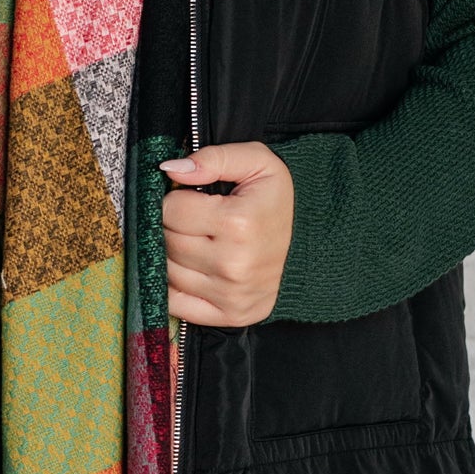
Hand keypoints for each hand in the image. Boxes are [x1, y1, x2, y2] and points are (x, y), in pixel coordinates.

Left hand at [159, 142, 294, 326]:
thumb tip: (169, 169)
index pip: (171, 210)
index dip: (176, 200)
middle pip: (166, 241)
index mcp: (238, 222)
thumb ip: (214, 158)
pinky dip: (173, 286)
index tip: (194, 201)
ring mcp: (230, 294)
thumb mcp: (258, 163)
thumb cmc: (274, 203)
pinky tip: (192, 270)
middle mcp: (233, 263)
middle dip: (173, 227)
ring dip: (172, 255)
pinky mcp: (228, 315)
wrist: (308, 246)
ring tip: (197, 243)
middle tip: (195, 222)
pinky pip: (174, 303)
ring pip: (166, 270)